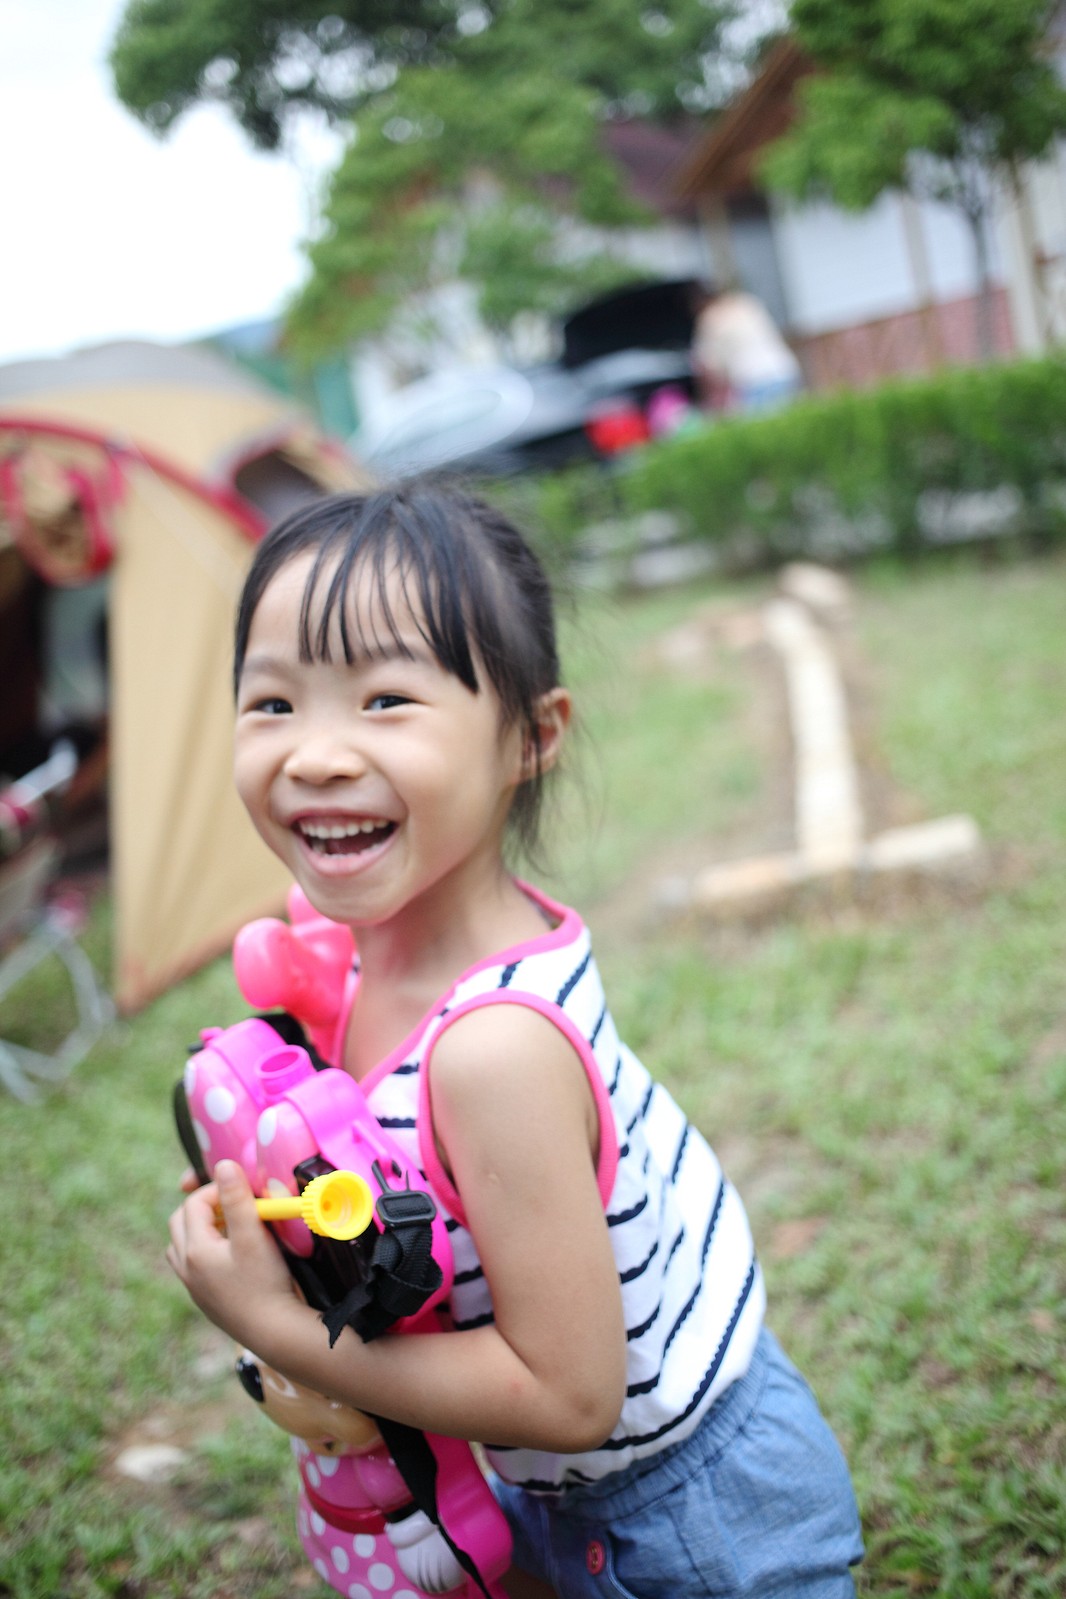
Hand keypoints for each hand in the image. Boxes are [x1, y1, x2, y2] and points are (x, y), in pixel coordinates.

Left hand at [166, 1160, 296, 1342]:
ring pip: (182, 1245)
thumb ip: (237, 1199)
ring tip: (230, 1226)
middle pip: (180, 1222)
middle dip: (203, 1206)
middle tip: (232, 1204)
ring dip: (201, 1228)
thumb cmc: (265, 1282)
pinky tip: (231, 1253)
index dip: (216, 1189)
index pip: (194, 1204)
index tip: (242, 1189)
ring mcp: (193, 1286)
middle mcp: (186, 1268)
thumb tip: (223, 1164)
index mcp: (194, 1249)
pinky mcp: (205, 1299)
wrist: (273, 1332)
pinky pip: (192, 1265)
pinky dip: (205, 1250)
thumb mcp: (253, 1236)